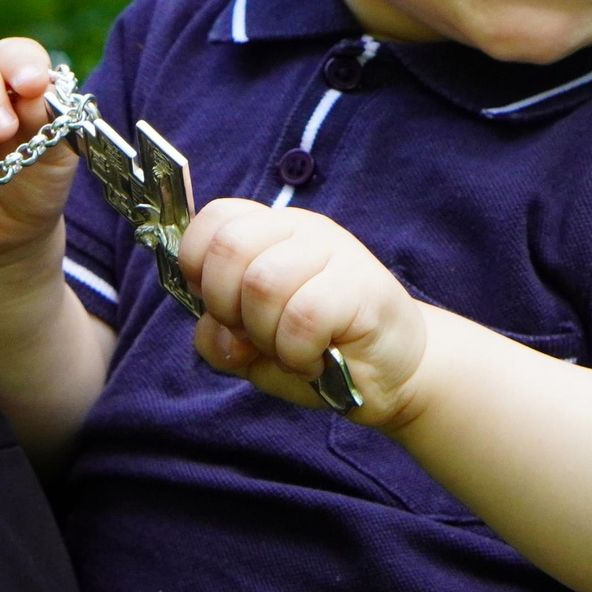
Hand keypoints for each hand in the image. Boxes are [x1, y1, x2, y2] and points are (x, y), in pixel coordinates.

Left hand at [179, 198, 429, 429]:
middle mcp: (300, 229)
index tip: (218, 307)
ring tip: (289, 349)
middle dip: (225, 306)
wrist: (394, 373)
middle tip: (253, 334)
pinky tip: (314, 359)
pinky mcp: (360, 286)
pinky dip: (296, 352)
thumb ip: (218, 337)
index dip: (197, 266)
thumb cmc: (318, 350)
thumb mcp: (251, 347)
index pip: (213, 219)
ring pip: (262, 284)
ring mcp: (332, 252)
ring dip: (265, 335)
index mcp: (269, 231)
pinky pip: (302, 316)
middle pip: (228, 247)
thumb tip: (218, 333)